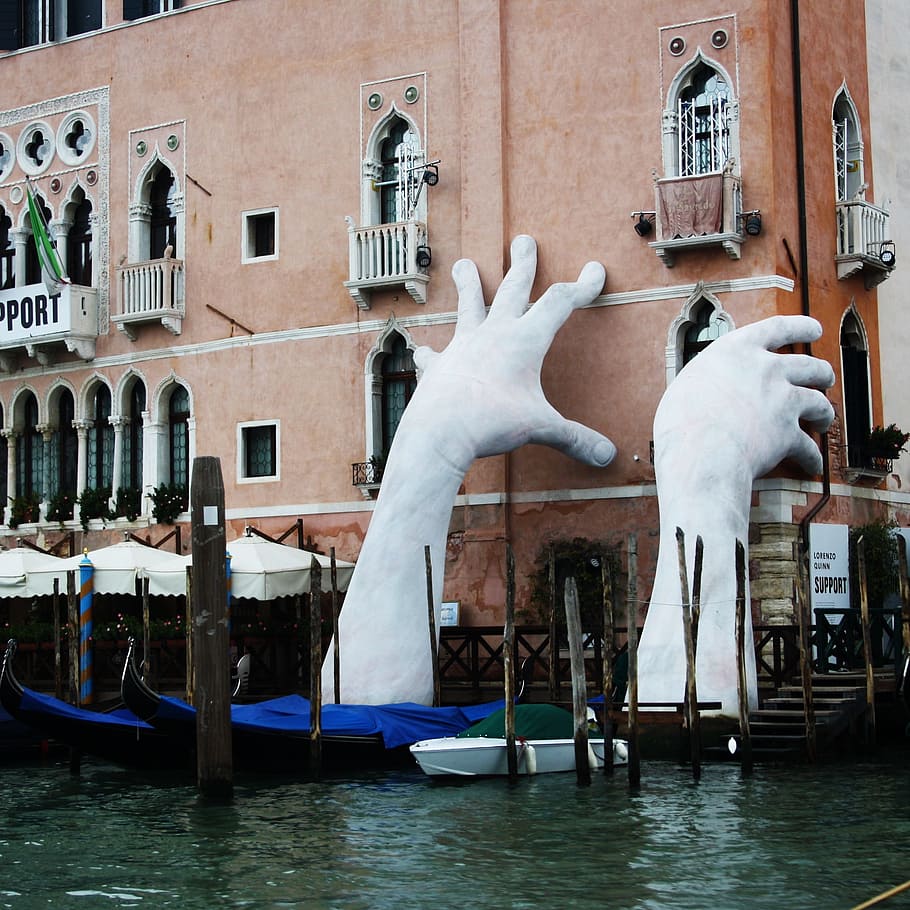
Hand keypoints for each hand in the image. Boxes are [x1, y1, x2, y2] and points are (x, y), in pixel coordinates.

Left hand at [403, 234, 615, 471]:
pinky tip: (424, 351)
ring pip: (468, 305)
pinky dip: (432, 352)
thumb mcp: (540, 428)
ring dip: (469, 283)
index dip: (580, 286)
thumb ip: (574, 438)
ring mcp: (462, 346)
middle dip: (522, 264)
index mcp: (524, 340)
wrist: (440, 431)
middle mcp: (493, 334)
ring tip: (464, 264)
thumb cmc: (492, 423)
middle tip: (523, 240)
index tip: (594, 271)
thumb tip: (606, 456)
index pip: (559, 303)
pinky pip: (435, 353)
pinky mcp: (439, 365)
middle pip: (512, 288)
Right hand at [653, 315, 834, 488]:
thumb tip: (709, 386)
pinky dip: (811, 456)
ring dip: (824, 412)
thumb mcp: (688, 382)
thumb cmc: (681, 420)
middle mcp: (767, 369)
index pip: (778, 327)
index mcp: (739, 349)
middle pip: (809, 365)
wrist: (699, 452)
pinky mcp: (789, 433)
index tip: (814, 329)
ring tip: (823, 421)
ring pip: (818, 402)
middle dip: (821, 373)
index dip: (801, 327)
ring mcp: (783, 400)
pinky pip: (807, 446)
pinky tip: (811, 463)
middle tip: (824, 378)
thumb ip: (710, 377)